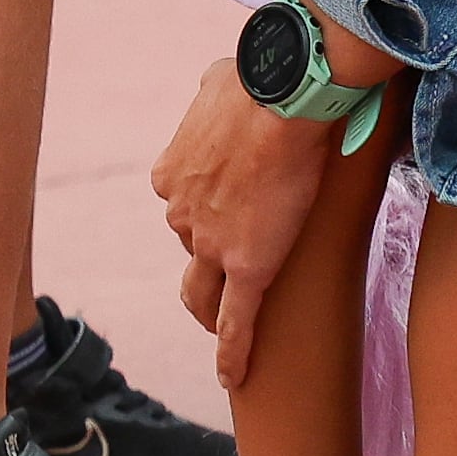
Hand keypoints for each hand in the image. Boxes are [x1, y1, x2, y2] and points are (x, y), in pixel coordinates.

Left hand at [154, 55, 342, 389]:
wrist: (284, 95)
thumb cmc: (258, 77)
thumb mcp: (218, 80)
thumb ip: (214, 94)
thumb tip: (225, 85)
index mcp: (172, 175)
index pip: (186, 203)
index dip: (209, 205)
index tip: (230, 203)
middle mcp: (182, 214)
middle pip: (194, 245)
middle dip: (214, 247)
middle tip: (243, 248)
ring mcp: (212, 245)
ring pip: (205, 288)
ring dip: (213, 303)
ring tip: (227, 323)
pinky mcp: (248, 268)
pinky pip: (237, 322)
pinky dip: (232, 353)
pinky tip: (232, 378)